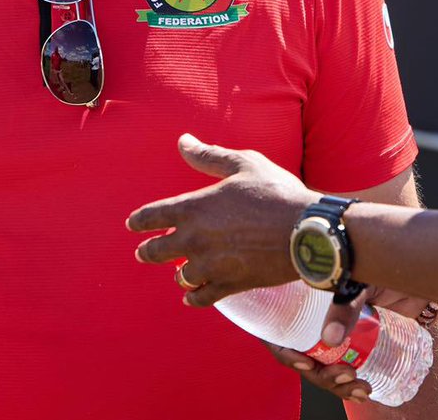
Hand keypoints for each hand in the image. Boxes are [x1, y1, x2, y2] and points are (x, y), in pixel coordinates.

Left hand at [127, 134, 312, 305]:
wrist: (305, 231)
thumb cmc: (275, 191)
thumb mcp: (243, 164)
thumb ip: (209, 155)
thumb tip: (183, 141)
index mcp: (194, 206)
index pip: (154, 215)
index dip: (140, 220)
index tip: (132, 224)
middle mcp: (195, 239)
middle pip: (158, 250)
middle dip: (148, 250)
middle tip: (142, 252)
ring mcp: (211, 265)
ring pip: (181, 275)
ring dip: (177, 273)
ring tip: (177, 273)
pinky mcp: (229, 285)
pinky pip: (202, 297)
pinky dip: (194, 296)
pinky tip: (192, 295)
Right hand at [266, 287, 432, 402]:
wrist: (418, 271)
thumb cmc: (381, 263)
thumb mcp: (359, 279)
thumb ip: (345, 304)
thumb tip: (329, 340)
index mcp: (306, 295)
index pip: (281, 328)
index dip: (285, 351)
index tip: (306, 364)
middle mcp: (317, 314)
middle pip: (305, 354)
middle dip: (321, 375)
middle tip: (345, 376)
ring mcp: (337, 329)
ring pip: (325, 366)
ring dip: (337, 384)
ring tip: (361, 388)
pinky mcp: (359, 340)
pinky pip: (345, 367)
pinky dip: (350, 383)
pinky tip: (365, 390)